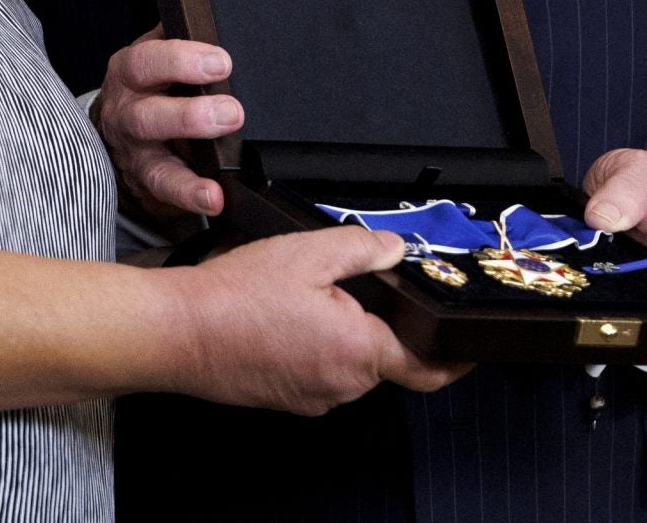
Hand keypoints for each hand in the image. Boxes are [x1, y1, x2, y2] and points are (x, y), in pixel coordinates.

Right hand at [94, 32, 241, 217]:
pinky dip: (190, 195)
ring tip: (219, 173)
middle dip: (191, 116)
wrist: (118, 124)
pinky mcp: (145, 180)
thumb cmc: (150, 82)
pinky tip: (213, 198)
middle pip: (148, 116)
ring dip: (190, 170)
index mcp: (130, 72)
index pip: (147, 62)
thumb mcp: (158, 51)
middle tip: (231, 112)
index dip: (182, 61)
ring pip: (155, 163)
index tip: (221, 62)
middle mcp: (126, 112)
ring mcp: (134, 151)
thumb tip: (219, 23)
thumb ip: (183, 38)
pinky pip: (166, 190)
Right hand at [168, 228, 464, 412]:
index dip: (454, 356)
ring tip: (301, 295)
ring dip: (339, 330)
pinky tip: (281, 316)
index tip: (468, 346)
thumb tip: (395, 249)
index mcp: (358, 351)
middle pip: (384, 355)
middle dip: (376, 320)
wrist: (177, 332)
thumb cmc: (234, 299)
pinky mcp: (287, 398)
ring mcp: (312, 397)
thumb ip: (363, 247)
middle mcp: (340, 385)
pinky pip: (317, 369)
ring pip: (347, 361)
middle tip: (344, 282)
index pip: (428, 367)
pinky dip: (311, 344)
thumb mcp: (309, 251)